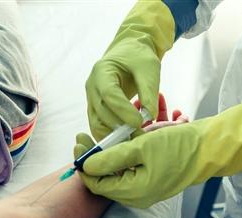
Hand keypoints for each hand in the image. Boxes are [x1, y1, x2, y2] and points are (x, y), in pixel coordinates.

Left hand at [74, 100, 241, 207]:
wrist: (210, 147)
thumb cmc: (178, 147)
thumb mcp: (140, 147)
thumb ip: (110, 158)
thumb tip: (85, 165)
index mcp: (133, 193)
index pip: (96, 184)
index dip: (83, 164)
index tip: (77, 142)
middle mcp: (136, 195)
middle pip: (103, 178)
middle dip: (91, 156)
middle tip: (81, 135)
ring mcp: (142, 189)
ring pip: (114, 172)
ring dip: (104, 153)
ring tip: (96, 134)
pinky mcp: (148, 179)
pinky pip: (127, 168)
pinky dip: (119, 154)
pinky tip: (116, 139)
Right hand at [85, 1, 173, 140]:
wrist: (127, 53)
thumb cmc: (138, 56)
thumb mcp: (149, 67)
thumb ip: (149, 90)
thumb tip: (150, 115)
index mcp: (101, 71)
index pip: (108, 95)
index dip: (123, 110)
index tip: (139, 122)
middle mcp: (91, 87)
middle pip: (100, 112)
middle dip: (119, 126)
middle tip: (139, 135)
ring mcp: (90, 99)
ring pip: (96, 123)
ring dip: (113, 135)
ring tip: (133, 140)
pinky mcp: (95, 109)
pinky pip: (98, 126)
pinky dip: (110, 135)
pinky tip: (126, 140)